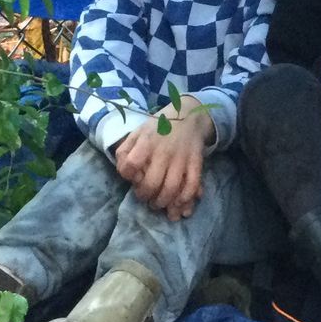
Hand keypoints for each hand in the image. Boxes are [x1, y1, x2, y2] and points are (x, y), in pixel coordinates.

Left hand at [113, 98, 214, 220]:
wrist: (188, 116)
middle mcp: (163, 152)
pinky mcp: (196, 163)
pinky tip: (180, 205)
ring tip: (159, 204)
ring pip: (172, 188)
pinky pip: (192, 185)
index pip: (131, 164)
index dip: (129, 176)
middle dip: (146, 196)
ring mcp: (181, 159)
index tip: (133, 178)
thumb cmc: (158, 128)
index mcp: (145, 143)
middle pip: (152, 183)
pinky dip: (185, 199)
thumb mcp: (136, 133)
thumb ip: (124, 152)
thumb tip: (125, 173)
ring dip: (164, 202)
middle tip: (146, 199)